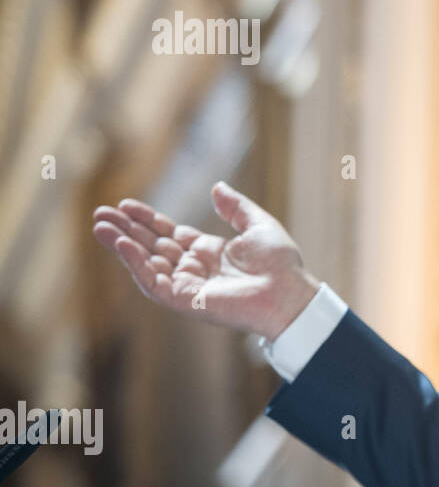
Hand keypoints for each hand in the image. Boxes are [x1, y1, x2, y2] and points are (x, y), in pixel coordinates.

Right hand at [91, 181, 320, 340]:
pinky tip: (123, 245)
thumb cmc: (281, 263)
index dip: (147, 220)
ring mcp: (188, 285)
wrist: (289, 292)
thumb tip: (217, 187)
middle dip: (126, 230)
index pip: (169, 234)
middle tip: (101, 213)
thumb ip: (236, 207)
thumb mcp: (259, 225)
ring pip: (146, 264)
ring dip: (123, 246)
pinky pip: (153, 282)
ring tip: (100, 226)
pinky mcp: (185, 300)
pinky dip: (137, 264)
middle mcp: (194, 268)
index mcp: (209, 251)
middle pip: (152, 246)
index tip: (126, 205)